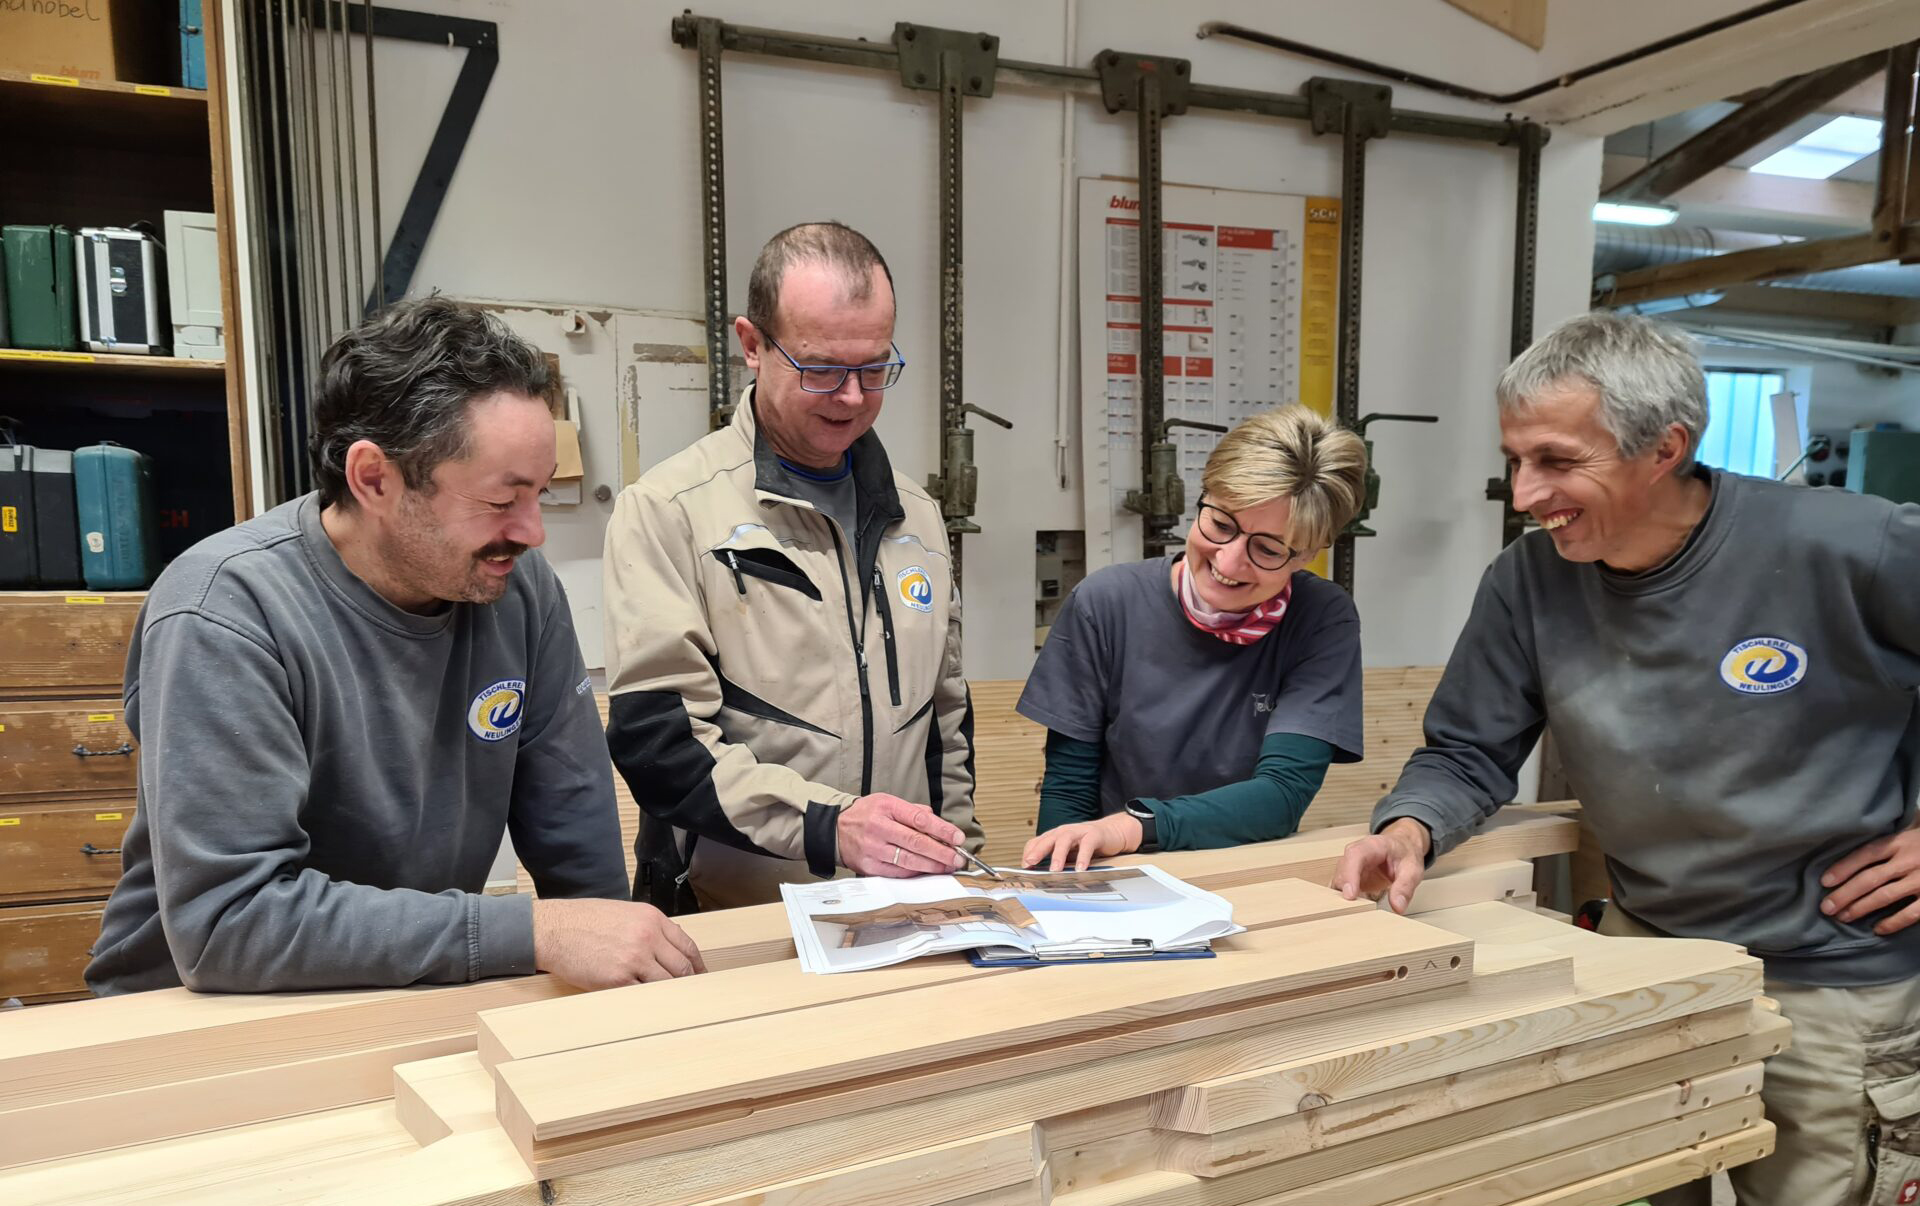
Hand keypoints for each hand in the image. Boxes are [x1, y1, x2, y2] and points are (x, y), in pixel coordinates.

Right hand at [532, 898, 705, 989]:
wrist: (553, 928)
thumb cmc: (583, 920)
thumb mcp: (624, 913)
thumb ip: (649, 929)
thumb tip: (669, 948)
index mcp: (652, 919)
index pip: (687, 946)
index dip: (698, 965)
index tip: (700, 976)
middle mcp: (647, 937)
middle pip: (682, 967)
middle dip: (689, 984)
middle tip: (690, 996)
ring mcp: (634, 958)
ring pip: (667, 983)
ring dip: (670, 995)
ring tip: (673, 1006)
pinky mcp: (618, 979)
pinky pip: (643, 996)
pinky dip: (650, 1003)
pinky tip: (651, 1008)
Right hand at [837, 793, 965, 877]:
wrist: (834, 829)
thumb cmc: (865, 815)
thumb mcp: (887, 802)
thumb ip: (913, 811)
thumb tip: (937, 824)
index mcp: (886, 807)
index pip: (920, 819)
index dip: (942, 830)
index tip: (958, 838)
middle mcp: (879, 827)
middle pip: (916, 842)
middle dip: (941, 852)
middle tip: (957, 857)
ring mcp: (873, 848)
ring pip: (908, 860)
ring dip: (932, 866)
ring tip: (947, 866)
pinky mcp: (869, 866)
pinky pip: (897, 872)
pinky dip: (915, 872)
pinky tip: (927, 871)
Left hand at [1022, 813, 1142, 872]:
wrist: (1113, 832)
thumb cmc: (1087, 844)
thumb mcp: (1068, 852)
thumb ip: (1056, 860)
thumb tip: (1040, 876)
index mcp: (1055, 836)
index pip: (1036, 842)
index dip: (1028, 853)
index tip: (1023, 867)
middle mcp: (1064, 831)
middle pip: (1048, 839)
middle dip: (1037, 851)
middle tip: (1030, 864)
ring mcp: (1079, 831)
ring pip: (1065, 840)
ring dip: (1058, 855)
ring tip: (1055, 870)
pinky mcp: (1094, 834)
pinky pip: (1087, 845)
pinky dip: (1083, 857)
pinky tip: (1080, 868)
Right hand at [1331, 818, 1432, 913]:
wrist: (1402, 848)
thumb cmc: (1404, 854)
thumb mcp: (1412, 870)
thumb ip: (1405, 887)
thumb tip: (1397, 906)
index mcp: (1372, 846)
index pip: (1355, 856)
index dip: (1349, 875)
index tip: (1350, 895)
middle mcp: (1356, 854)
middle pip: (1342, 871)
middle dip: (1344, 891)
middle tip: (1354, 910)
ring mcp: (1350, 866)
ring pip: (1338, 882)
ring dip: (1343, 897)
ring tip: (1355, 913)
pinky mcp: (1349, 878)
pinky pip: (1341, 890)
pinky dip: (1345, 901)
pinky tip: (1355, 911)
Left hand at [1821, 826, 1919, 935]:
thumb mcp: (1908, 836)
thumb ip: (1887, 846)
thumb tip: (1850, 860)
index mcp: (1899, 842)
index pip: (1865, 854)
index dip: (1843, 867)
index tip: (1824, 881)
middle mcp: (1908, 860)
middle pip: (1869, 878)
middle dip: (1845, 894)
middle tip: (1826, 907)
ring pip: (1884, 896)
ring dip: (1860, 908)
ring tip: (1842, 917)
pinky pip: (1910, 913)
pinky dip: (1892, 923)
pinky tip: (1877, 929)